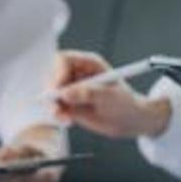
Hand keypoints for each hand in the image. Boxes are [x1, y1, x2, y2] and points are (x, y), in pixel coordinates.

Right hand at [51, 50, 172, 138]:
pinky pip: (56, 107)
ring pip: (51, 93)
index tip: (59, 90)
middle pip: (53, 76)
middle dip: (52, 92)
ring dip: (54, 107)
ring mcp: (71, 89)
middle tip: (56, 108)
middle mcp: (77, 73)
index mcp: (88, 63)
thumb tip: (66, 93)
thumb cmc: (124, 103)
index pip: (64, 60)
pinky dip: (58, 115)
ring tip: (65, 119)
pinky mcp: (69, 104)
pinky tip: (68, 121)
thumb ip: (88, 93)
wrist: (128, 120)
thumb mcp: (109, 97)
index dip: (58, 73)